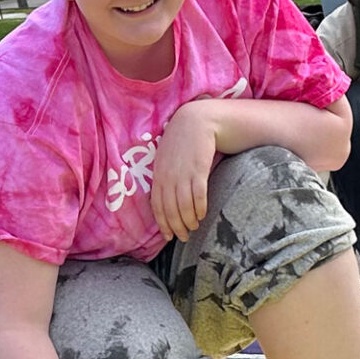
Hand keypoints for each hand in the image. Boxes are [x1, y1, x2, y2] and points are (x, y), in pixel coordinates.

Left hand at [148, 102, 218, 242]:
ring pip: (184, 206)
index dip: (162, 223)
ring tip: (194, 228)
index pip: (157, 206)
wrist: (196, 120)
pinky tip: (202, 215)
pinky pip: (198, 195)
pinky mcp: (198, 169)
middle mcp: (168, 176)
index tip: (168, 236)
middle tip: (183, 237)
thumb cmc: (181, 141)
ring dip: (189, 221)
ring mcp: (182, 173)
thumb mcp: (166, 158)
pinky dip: (199, 208)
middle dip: (176, 227)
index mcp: (158, 175)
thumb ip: (163, 176)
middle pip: (170, 209)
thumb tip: (165, 199)